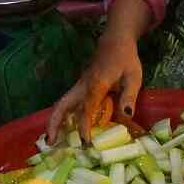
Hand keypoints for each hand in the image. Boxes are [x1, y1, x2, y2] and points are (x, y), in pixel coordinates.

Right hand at [47, 26, 143, 143]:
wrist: (115, 40)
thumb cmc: (125, 59)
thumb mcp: (133, 77)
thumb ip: (129, 96)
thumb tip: (127, 116)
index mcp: (96, 85)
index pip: (86, 109)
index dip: (84, 126)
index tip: (85, 142)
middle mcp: (82, 87)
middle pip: (62, 105)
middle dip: (53, 123)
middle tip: (50, 142)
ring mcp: (79, 86)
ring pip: (62, 104)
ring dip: (54, 120)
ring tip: (51, 139)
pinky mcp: (80, 87)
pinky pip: (68, 103)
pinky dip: (62, 116)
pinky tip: (64, 128)